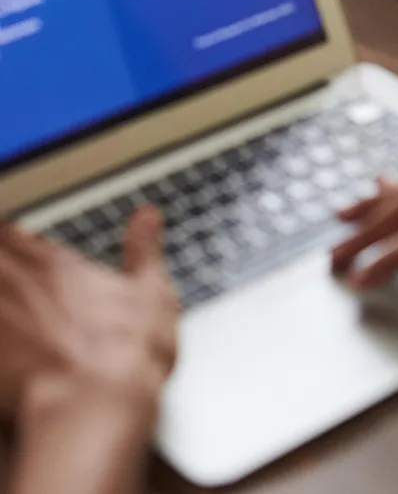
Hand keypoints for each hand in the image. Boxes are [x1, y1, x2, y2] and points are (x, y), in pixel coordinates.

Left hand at [0, 207, 177, 426]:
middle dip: (1, 266)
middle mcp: (20, 290)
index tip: (13, 245)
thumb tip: (147, 218)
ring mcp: (1, 327)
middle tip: (8, 276)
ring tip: (9, 312)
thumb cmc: (126, 355)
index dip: (10, 240)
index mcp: (55, 268)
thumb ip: (144, 251)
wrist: (95, 411)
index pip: (11, 235)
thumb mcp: (152, 294)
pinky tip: (3, 351)